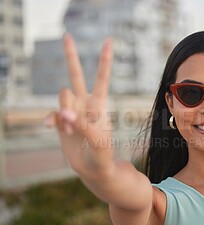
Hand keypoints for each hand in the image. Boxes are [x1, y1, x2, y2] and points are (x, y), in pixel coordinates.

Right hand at [44, 34, 113, 174]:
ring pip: (62, 96)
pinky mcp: (62, 120)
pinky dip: (52, 120)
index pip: (101, 78)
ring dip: (64, 111)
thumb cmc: (102, 155)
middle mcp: (85, 103)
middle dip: (71, 55)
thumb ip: (83, 126)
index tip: (109, 41)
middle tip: (66, 35)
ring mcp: (72, 110)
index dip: (104, 60)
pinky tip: (53, 129)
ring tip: (71, 129)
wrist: (93, 168)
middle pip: (75, 74)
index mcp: (99, 104)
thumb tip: (65, 113)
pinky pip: (52, 113)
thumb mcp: (98, 142)